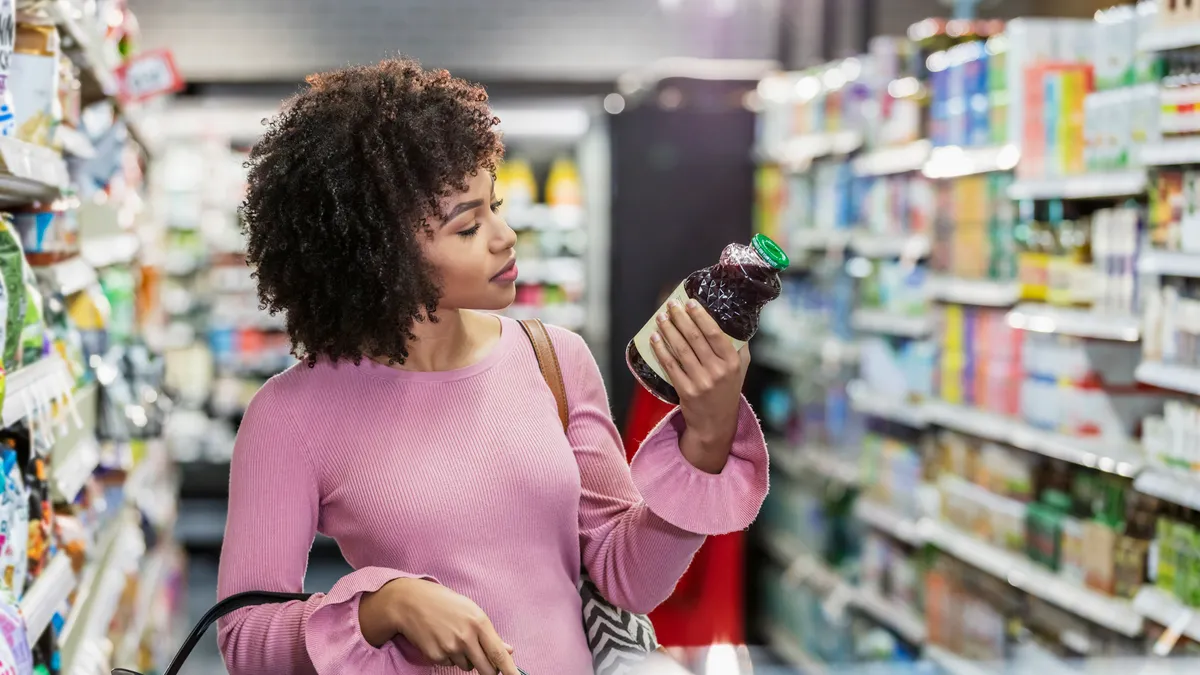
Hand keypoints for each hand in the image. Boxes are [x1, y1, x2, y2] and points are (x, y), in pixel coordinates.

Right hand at [360, 577, 517, 673]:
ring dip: (466, 659)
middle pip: (486, 669)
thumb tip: (509, 650)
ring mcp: (450, 648)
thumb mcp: (471, 610)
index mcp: (479, 622)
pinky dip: (449, 657)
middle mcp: (466, 637)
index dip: (510, 670)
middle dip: (489, 670)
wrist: (410, 602)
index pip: (498, 653)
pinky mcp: (436, 656)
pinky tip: (441, 640)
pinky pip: (450, 665)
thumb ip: (490, 633)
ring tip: (454, 637)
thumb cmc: (445, 603)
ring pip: (468, 667)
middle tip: (484, 660)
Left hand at [649, 298, 749, 473]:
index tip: (690, 303)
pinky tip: (655, 338)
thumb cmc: (727, 391)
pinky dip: (661, 350)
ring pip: (680, 349)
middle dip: (680, 318)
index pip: (715, 334)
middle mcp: (717, 371)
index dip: (700, 316)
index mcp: (732, 362)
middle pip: (694, 338)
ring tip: (661, 318)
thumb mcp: (740, 369)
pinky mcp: (685, 391)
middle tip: (671, 305)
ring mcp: (701, 381)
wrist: (715, 424)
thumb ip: (739, 346)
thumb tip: (734, 320)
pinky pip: (670, 366)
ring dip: (668, 330)